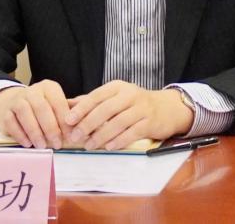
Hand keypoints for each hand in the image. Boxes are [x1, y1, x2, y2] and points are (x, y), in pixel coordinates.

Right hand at [0, 80, 72, 149]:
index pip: (58, 102)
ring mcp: (17, 100)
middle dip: (50, 128)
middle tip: (57, 144)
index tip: (69, 136)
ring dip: (35, 131)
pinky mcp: (6, 112)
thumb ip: (65, 117)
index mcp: (48, 88)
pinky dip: (20, 134)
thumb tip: (75, 132)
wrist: (16, 103)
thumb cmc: (42, 109)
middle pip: (41, 107)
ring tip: (42, 145)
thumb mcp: (55, 107)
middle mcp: (32, 91)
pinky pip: (11, 122)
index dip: (64, 121)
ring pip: (24, 112)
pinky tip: (28, 143)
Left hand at [64, 81, 193, 150]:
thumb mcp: (115, 97)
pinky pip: (132, 132)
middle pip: (106, 109)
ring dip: (101, 135)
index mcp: (117, 87)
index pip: (96, 96)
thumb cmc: (135, 104)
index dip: (81, 108)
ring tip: (89, 145)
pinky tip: (109, 147)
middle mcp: (130, 95)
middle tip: (75, 136)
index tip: (68, 120)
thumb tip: (67, 105)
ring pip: (118, 122)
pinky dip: (119, 140)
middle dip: (88, 124)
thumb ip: (92, 101)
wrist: (167, 108)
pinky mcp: (151, 122)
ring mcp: (142, 108)